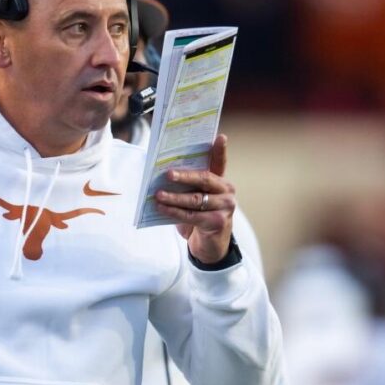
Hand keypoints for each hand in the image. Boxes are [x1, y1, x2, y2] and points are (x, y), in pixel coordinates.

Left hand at [154, 134, 235, 263]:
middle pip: (205, 179)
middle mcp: (226, 192)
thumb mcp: (195, 201)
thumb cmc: (199, 219)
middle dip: (185, 176)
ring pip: (195, 199)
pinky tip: (162, 209)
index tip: (220, 137)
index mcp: (220, 182)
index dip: (220, 150)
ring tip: (158, 195)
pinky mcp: (218, 222)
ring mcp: (225, 207)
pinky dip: (174, 212)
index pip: (220, 162)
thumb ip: (188, 188)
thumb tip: (163, 180)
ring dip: (174, 197)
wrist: (210, 247)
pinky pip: (191, 215)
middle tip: (168, 174)